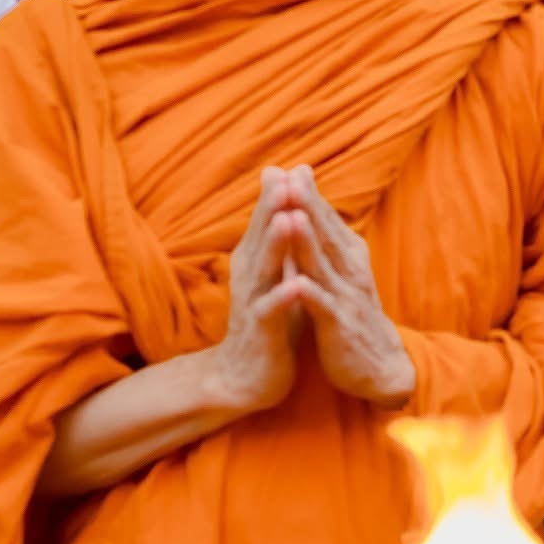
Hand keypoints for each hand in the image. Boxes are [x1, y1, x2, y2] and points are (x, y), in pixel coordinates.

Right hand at [207, 166, 301, 411]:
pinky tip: (296, 285)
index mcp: (257, 262)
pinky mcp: (261, 332)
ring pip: (264, 269)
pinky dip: (283, 297)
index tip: (297, 167)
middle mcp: (251, 277)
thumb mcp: (275, 278)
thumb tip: (290, 208)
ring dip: (275, 244)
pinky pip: (271, 312)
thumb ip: (281, 245)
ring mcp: (254, 303)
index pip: (268, 224)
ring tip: (287, 219)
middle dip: (273, 209)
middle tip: (285, 179)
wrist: (246, 377)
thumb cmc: (270, 322)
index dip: (280, 196)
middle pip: (262, 237)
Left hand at [279, 166, 416, 407]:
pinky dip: (310, 294)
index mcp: (349, 257)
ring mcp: (345, 298)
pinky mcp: (338, 326)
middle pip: (325, 234)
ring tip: (293, 216)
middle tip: (292, 177)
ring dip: (308, 241)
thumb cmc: (352, 315)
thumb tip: (306, 208)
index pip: (327, 221)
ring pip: (323, 265)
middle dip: (308, 206)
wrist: (379, 366)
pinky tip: (298, 283)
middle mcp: (349, 272)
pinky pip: (322, 308)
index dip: (310, 196)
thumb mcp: (341, 273)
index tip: (293, 168)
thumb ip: (324, 241)